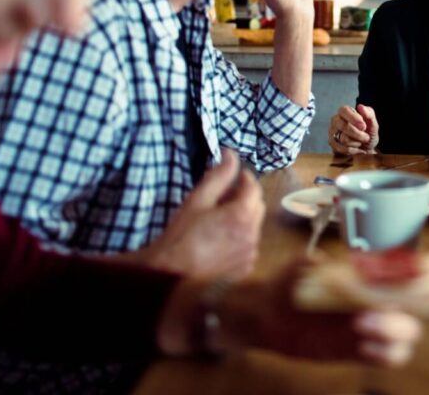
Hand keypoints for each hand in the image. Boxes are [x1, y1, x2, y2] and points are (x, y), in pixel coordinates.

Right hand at [142, 149, 263, 278]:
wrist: (171, 274)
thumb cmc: (181, 236)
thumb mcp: (197, 200)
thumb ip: (219, 175)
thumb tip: (231, 154)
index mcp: (242, 214)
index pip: (254, 187)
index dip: (245, 178)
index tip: (234, 177)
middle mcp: (252, 234)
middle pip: (258, 206)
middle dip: (245, 198)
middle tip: (223, 199)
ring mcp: (251, 253)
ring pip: (254, 226)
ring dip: (243, 219)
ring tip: (218, 222)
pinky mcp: (246, 267)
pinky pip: (249, 245)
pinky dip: (240, 239)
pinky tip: (220, 241)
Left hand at [224, 259, 422, 365]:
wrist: (267, 316)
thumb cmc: (286, 285)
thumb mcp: (295, 269)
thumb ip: (308, 264)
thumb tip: (320, 261)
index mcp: (371, 274)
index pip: (411, 270)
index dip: (428, 271)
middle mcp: (379, 298)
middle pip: (419, 305)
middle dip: (412, 307)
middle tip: (376, 310)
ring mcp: (373, 326)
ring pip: (407, 334)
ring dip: (395, 333)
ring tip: (362, 328)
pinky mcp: (362, 351)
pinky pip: (390, 357)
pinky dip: (387, 355)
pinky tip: (364, 349)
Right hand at [329, 104, 378, 154]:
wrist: (367, 148)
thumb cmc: (368, 133)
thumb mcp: (373, 123)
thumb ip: (369, 114)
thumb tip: (360, 107)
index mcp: (345, 112)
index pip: (344, 110)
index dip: (353, 118)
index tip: (363, 126)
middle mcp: (336, 120)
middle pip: (342, 126)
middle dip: (357, 134)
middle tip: (366, 137)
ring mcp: (332, 132)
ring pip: (344, 139)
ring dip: (357, 143)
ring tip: (361, 142)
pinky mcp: (332, 143)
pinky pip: (342, 148)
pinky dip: (353, 150)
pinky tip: (357, 148)